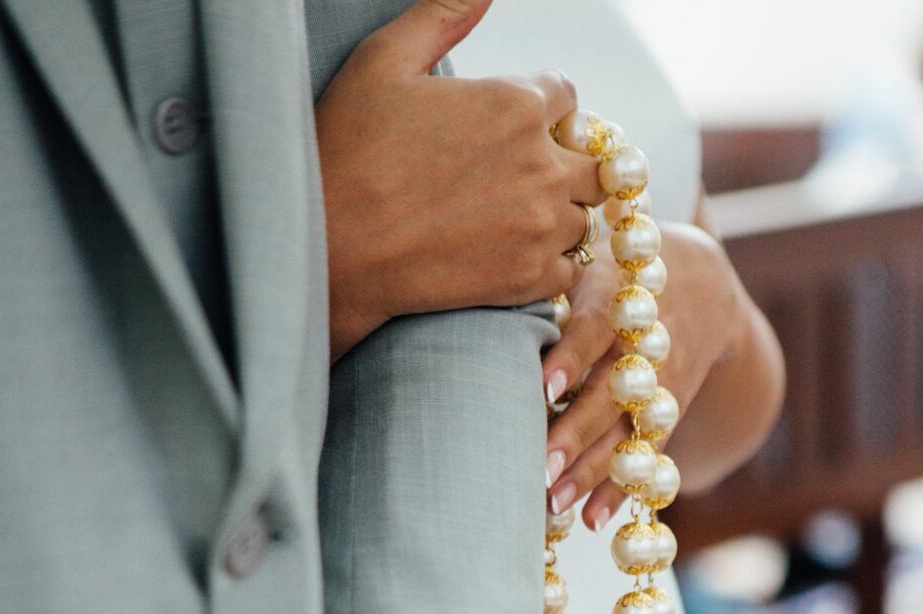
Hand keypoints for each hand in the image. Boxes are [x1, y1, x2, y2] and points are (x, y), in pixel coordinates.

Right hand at [316, 0, 605, 358]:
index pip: (566, 97)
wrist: (333, 249)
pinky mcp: (527, 279)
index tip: (512, 131)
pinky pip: (567, 272)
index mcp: (516, 103)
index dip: (541, 111)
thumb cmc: (347, 153)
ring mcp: (539, 226)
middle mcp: (541, 164)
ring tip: (510, 223)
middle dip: (560, 165)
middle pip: (589, 161)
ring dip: (557, 218)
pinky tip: (511, 259)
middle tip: (514, 183)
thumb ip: (442, 15)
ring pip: (581, 218)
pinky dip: (548, 266)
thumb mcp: (385, 60)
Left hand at [543, 222, 747, 527]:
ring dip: (592, 471)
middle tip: (541, 468)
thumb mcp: (587, 258)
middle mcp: (646, 341)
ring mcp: (662, 383)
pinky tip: (590, 520)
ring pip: (627, 432)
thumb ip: (545, 281)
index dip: (572, 357)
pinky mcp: (670, 414)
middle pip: (611, 392)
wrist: (704, 285)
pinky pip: (646, 456)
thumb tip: (476, 300)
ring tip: (554, 503)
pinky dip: (619, 490)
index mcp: (618, 293)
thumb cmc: (610, 272)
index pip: (594, 327)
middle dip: (578, 433)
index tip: (543, 387)